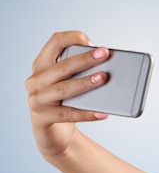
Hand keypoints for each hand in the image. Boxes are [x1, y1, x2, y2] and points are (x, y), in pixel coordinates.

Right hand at [25, 31, 109, 158]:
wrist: (53, 133)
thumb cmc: (65, 103)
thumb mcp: (70, 84)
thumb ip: (81, 72)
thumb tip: (109, 66)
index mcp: (42, 65)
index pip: (54, 43)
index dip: (71, 38)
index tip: (91, 42)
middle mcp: (36, 80)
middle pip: (62, 67)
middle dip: (84, 59)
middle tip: (104, 54)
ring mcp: (37, 99)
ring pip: (64, 89)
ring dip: (85, 83)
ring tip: (104, 78)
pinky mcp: (42, 118)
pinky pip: (68, 114)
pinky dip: (87, 114)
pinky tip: (103, 113)